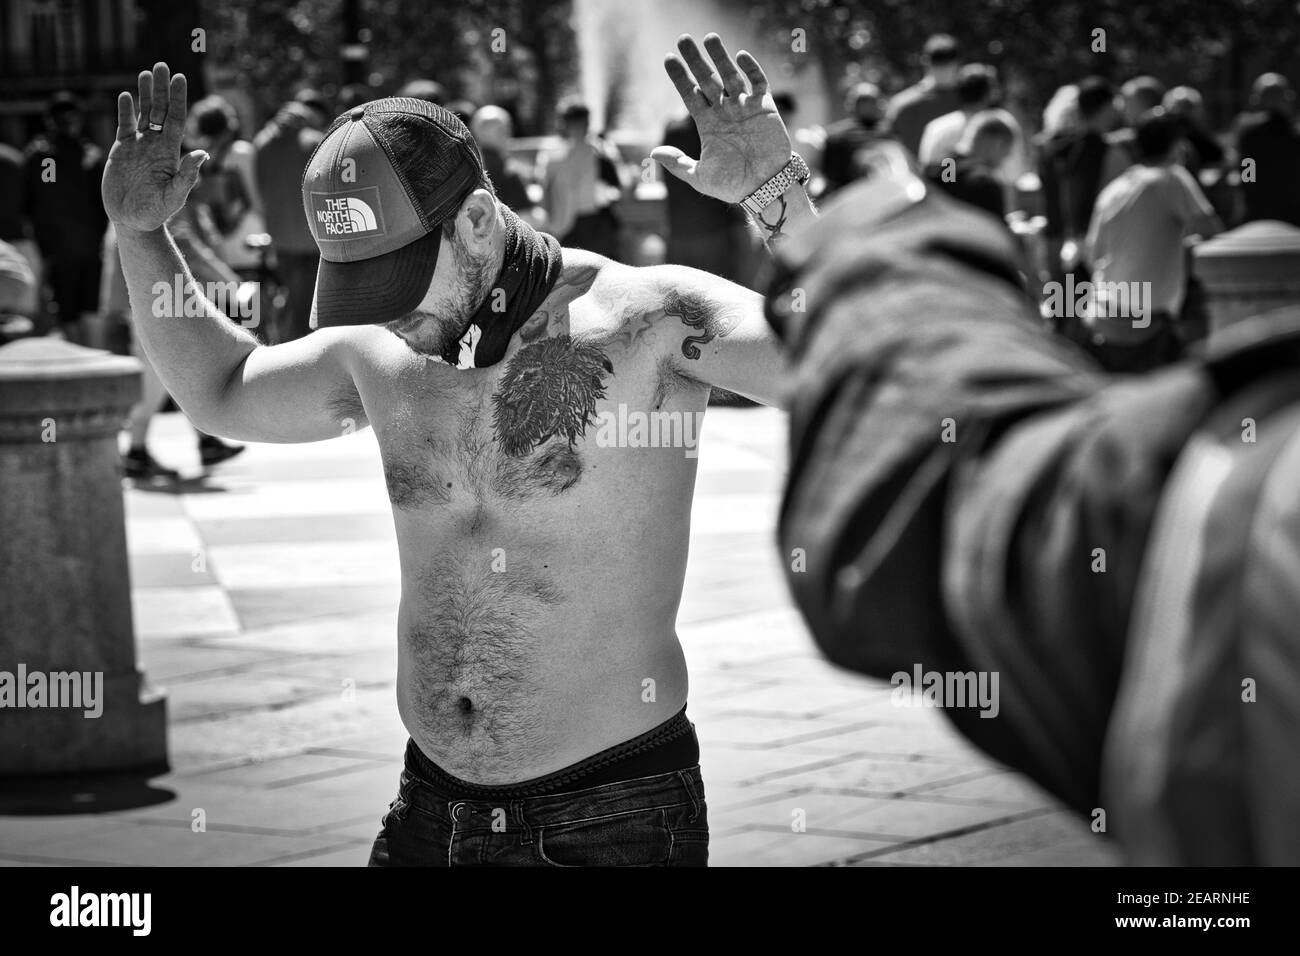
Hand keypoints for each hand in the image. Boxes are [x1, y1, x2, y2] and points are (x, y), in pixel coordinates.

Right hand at [102, 62, 207, 233]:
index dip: (177, 98)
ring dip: (144, 94)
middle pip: (159, 110)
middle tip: (162, 66)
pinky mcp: (120, 151)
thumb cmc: (157, 213)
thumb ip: (187, 175)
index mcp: (170, 152)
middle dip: (161, 89)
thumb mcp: (175, 195)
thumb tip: (204, 155)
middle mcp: (155, 145)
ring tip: (146, 73)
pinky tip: (126, 96)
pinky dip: (125, 111)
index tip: (180, 78)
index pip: (175, 118)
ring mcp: (138, 146)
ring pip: (142, 114)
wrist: (133, 222)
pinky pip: (124, 126)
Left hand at [651, 34, 792, 203]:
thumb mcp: (700, 177)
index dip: (680, 77)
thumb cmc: (733, 186)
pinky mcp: (765, 108)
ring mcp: (744, 108)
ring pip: (730, 76)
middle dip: (695, 60)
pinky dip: (751, 69)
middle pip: (707, 80)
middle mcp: (724, 112)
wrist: (765, 189)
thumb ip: (678, 164)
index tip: (668, 59)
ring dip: (720, 57)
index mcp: (708, 125)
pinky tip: (740, 55)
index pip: (690, 95)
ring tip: (710, 38)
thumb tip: (653, 153)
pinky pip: (758, 83)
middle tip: (683, 39)